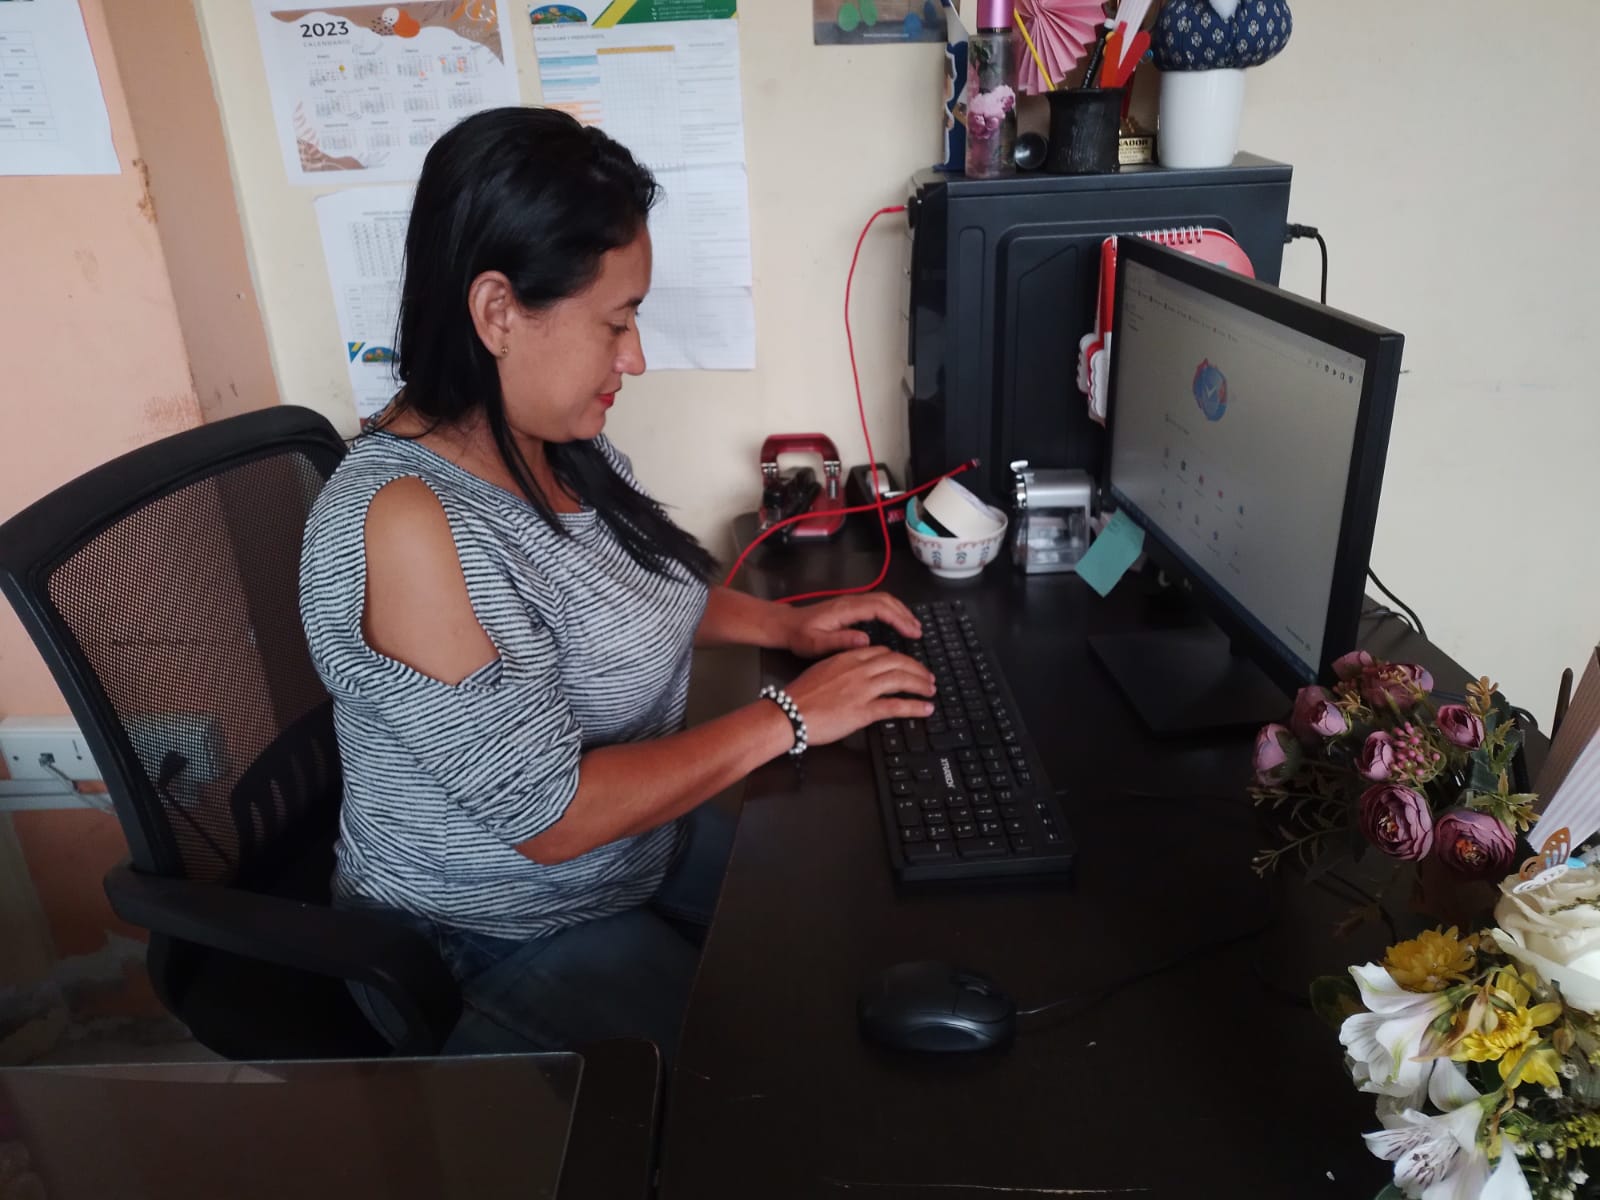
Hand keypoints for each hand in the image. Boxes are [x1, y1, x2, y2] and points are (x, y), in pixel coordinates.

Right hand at [782, 646, 936, 748]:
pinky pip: (896, 706)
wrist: (788, 713)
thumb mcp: (822, 671)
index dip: (900, 658)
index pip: (883, 652)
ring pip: (901, 679)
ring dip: (920, 684)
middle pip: (897, 662)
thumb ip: (842, 668)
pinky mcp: (863, 710)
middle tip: (927, 677)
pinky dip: (915, 707)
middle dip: (917, 669)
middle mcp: (858, 670)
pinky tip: (926, 709)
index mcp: (848, 658)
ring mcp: (862, 690)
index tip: (908, 665)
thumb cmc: (800, 696)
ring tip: (930, 690)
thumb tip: (855, 673)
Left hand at [783, 593, 921, 659]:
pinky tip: (898, 623)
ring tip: (914, 628)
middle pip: (885, 601)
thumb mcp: (816, 644)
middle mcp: (851, 601)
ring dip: (900, 611)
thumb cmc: (800, 637)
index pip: (879, 608)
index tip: (912, 633)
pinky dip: (892, 611)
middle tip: (919, 632)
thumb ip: (840, 641)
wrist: (786, 626)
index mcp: (845, 609)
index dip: (898, 619)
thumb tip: (866, 640)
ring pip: (883, 600)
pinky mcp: (851, 606)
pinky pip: (877, 604)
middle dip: (904, 615)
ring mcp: (851, 602)